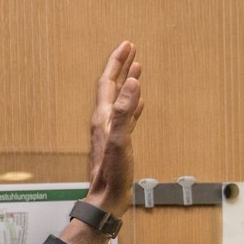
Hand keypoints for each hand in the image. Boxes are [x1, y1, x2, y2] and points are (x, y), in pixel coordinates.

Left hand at [85, 41, 144, 217]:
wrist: (107, 197)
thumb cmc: (112, 173)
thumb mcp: (121, 139)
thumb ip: (125, 111)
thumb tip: (131, 83)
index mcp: (104, 117)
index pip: (108, 82)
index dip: (117, 62)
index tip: (127, 45)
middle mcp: (105, 121)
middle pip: (112, 86)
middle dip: (121, 66)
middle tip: (131, 49)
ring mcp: (111, 130)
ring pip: (120, 98)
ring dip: (127, 82)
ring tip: (136, 68)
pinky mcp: (118, 141)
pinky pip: (127, 114)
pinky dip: (133, 104)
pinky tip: (139, 103)